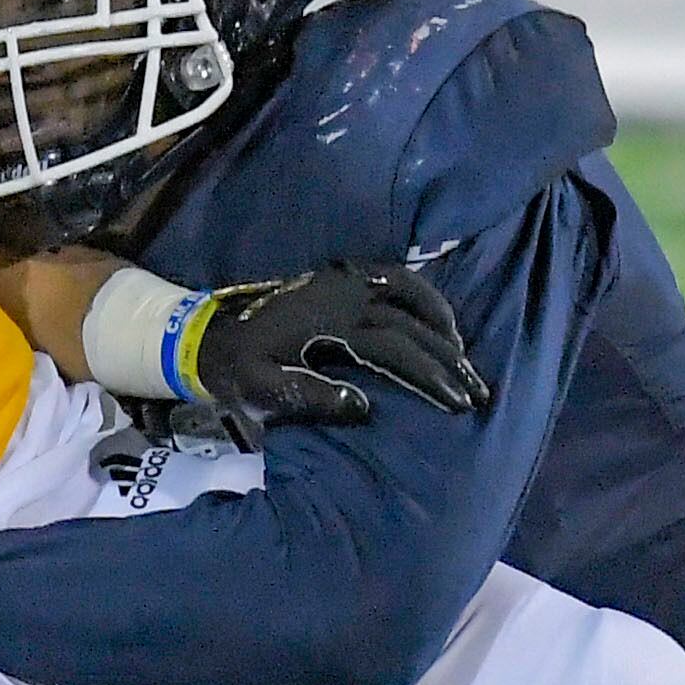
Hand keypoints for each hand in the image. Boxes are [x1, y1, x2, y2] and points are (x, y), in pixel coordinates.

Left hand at [182, 261, 490, 436]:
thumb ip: (314, 399)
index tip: (457, 404)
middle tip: (477, 389)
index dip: (431, 376)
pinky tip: (434, 317)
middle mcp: (344, 295)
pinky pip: (392, 277)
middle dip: (449, 358)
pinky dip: (420, 295)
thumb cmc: (239, 370)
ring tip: (463, 352)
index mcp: (331, 324)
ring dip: (441, 322)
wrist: (208, 335)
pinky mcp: (339, 277)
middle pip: (412, 325)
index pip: (396, 349)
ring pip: (410, 294)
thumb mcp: (266, 390)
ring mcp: (343, 281)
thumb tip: (365, 408)